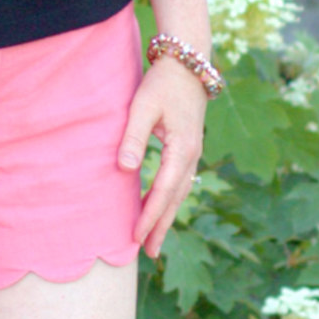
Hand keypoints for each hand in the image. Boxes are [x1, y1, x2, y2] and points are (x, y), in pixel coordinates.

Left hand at [118, 59, 207, 258]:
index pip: (164, 190)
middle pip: (175, 199)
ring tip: (154, 242)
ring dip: (166, 217)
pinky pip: (180, 183)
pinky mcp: (188, 149)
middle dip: (161, 227)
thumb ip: (133, 137)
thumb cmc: (162, 83)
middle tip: (148, 253)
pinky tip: (159, 210)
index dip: (150, 215)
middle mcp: (192, 156)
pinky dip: (170, 201)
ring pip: (180, 193)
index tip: (136, 236)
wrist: (188, 65)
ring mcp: (193, 154)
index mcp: (182, 148)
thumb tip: (125, 169)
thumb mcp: (143, 106)